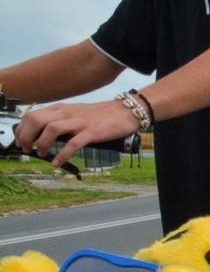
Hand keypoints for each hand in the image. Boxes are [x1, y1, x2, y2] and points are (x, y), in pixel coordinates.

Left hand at [17, 100, 140, 166]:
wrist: (125, 112)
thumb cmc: (101, 116)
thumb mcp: (75, 114)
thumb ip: (60, 121)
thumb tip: (44, 135)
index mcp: (60, 108)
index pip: (31, 115)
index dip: (22, 129)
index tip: (21, 142)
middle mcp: (66, 113)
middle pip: (36, 121)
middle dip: (26, 137)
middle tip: (27, 149)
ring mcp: (79, 122)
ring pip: (50, 130)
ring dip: (42, 144)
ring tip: (41, 154)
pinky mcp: (92, 132)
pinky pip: (73, 144)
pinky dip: (62, 155)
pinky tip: (57, 163)